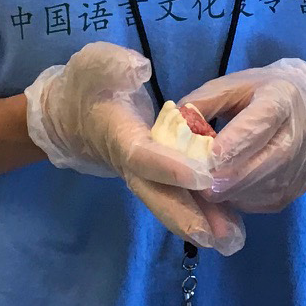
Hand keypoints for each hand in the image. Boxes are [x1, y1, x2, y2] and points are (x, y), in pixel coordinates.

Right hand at [25, 42, 243, 252]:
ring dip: (200, 224)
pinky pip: (179, 199)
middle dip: (185, 216)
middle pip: (156, 195)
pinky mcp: (155, 178)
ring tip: (233, 242)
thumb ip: (114, 66)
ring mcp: (143, 175)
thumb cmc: (88, 84)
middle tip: (214, 238)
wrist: (72, 113)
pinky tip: (231, 230)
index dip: (168, 167)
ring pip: (170, 203)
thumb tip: (138, 69)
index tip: (202, 176)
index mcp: (118, 134)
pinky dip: (204, 215)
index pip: (142, 155)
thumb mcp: (97, 64)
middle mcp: (130, 163)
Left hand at [182, 58, 305, 212]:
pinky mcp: (298, 188)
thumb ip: (200, 104)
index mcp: (280, 99)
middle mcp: (298, 133)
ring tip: (206, 190)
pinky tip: (225, 193)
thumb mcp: (230, 87)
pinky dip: (242, 201)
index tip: (204, 160)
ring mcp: (302, 164)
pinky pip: (267, 202)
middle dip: (229, 178)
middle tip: (198, 186)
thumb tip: (174, 128)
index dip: (231, 146)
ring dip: (233, 194)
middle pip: (266, 163)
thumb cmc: (260, 95)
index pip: (258, 126)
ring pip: (266, 188)